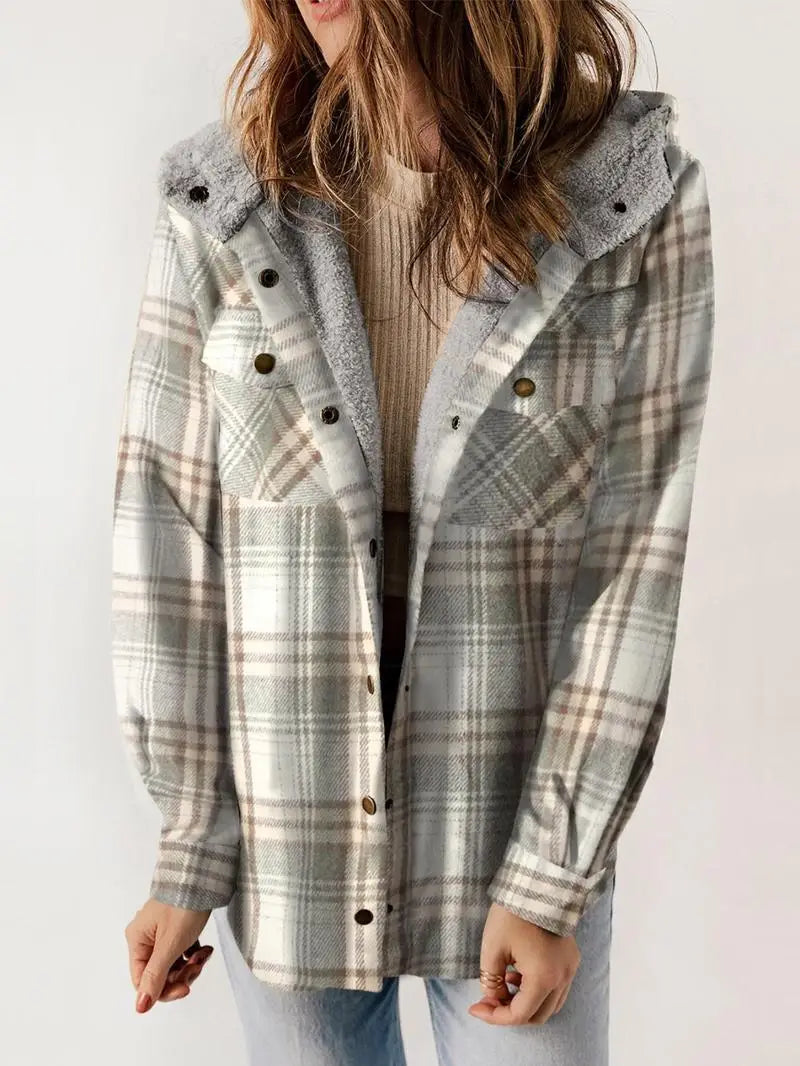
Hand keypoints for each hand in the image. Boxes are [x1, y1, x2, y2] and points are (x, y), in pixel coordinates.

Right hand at [125, 898, 214, 1011]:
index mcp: (137, 940)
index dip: (164, 990)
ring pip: (173, 962)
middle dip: (181, 975)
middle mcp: (145, 936)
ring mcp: (160, 930)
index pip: (144, 980)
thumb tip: (140, 1007)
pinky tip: (206, 948)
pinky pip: (182, 949)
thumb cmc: (183, 906)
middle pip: (160, 972)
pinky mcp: (176, 926)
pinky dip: (194, 953)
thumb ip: (156, 976)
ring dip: (191, 964)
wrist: (202, 874)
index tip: (185, 989)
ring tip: (205, 954)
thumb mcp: (170, 944)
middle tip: (198, 966)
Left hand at [468, 901, 579, 1025]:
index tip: (475, 1008)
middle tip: (489, 999)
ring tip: (505, 982)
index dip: (494, 1017)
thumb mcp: (492, 947)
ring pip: (550, 1004)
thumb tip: (492, 998)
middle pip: (537, 1015)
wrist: (537, 883)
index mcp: (543, 978)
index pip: (519, 1015)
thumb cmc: (512, 914)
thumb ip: (490, 980)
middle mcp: (562, 978)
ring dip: (526, 1002)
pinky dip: (539, 990)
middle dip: (510, 1012)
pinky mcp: (572, 958)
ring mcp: (570, 969)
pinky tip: (520, 972)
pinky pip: (558, 988)